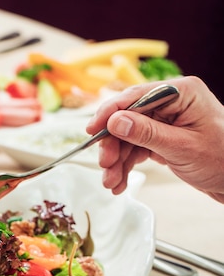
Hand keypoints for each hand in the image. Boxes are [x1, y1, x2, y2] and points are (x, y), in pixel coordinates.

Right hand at [86, 76, 223, 202]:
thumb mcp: (183, 148)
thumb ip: (147, 133)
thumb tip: (114, 121)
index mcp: (181, 93)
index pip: (136, 97)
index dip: (110, 113)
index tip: (92, 130)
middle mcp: (171, 103)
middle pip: (127, 119)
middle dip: (113, 145)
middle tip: (105, 165)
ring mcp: (165, 121)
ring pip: (127, 137)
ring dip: (117, 161)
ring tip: (112, 182)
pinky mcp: (161, 137)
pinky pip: (135, 148)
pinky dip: (125, 165)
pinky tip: (120, 182)